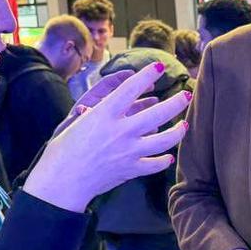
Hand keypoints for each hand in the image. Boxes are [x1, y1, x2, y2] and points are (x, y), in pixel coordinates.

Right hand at [23, 62, 190, 212]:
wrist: (63, 181)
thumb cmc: (63, 149)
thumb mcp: (78, 122)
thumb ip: (100, 111)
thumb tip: (113, 102)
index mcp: (105, 114)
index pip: (132, 88)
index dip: (148, 75)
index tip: (159, 67)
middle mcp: (121, 130)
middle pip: (159, 113)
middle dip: (177, 102)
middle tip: (187, 95)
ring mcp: (130, 151)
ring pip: (165, 140)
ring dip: (178, 132)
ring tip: (184, 126)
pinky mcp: (132, 170)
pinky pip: (155, 164)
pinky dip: (164, 160)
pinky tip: (168, 157)